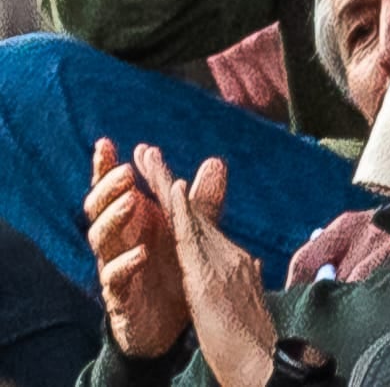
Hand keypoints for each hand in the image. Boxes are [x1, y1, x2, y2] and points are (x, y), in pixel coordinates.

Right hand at [87, 139, 220, 358]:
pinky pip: (112, 279)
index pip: (113, 189)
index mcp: (133, 220)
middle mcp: (118, 240)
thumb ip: (202, 200)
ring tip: (133, 201)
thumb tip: (215, 162)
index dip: (105, 167)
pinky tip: (141, 253)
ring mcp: (114, 267)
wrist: (171, 321)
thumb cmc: (174, 267)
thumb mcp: (192, 230)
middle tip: (127, 171)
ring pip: (98, 239)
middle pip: (97, 208)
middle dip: (108, 187)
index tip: (106, 143)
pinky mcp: (120, 296)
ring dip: (114, 218)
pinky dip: (124, 264)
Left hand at [142, 147, 275, 386]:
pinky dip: (181, 211)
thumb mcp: (248, 305)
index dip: (184, 199)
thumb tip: (253, 264)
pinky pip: (191, 238)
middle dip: (167, 182)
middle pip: (193, 212)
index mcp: (235, 263)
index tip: (165, 175)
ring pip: (190, 216)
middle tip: (148, 151)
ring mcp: (223, 262)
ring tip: (148, 158)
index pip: (203, 225)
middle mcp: (230, 255)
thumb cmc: (255, 346)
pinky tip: (169, 191)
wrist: (265, 365)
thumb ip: (248, 280)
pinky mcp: (209, 277)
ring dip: (166, 185)